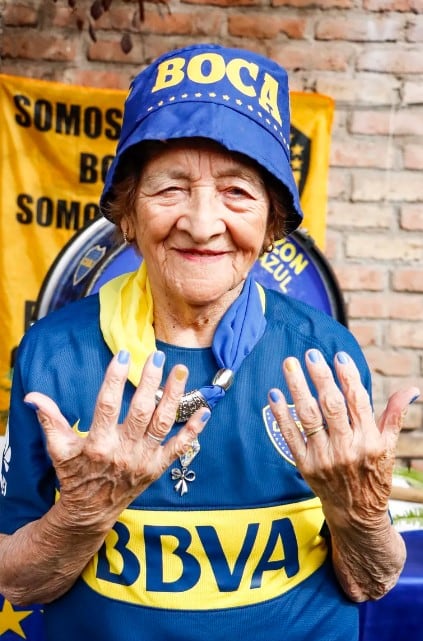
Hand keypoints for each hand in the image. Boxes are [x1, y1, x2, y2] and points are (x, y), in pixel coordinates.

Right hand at [24, 351, 209, 531]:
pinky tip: (204, 410)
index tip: (123, 355)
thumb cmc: (75, 476)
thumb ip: (50, 419)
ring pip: (163, 424)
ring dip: (174, 396)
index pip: (107, 405)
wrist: (91, 513)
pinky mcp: (157, 468)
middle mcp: (123, 452)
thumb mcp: (58, 449)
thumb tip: (33, 396)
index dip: (114, 379)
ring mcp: (144, 460)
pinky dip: (193, 430)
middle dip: (151, 382)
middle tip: (158, 357)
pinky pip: (179, 448)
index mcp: (98, 444)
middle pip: (141, 411)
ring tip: (181, 371)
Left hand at [268, 349, 419, 527]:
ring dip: (297, 388)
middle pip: (330, 406)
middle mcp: (347, 448)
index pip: (358, 402)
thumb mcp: (389, 448)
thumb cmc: (373, 476)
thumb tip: (411, 390)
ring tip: (289, 365)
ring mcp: (323, 457)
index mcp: (370, 440)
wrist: (355, 515)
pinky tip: (274, 393)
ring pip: (308, 416)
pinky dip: (281, 414)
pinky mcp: (305, 465)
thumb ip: (395, 416)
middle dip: (320, 377)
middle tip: (310, 355)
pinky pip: (290, 435)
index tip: (339, 357)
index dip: (349, 378)